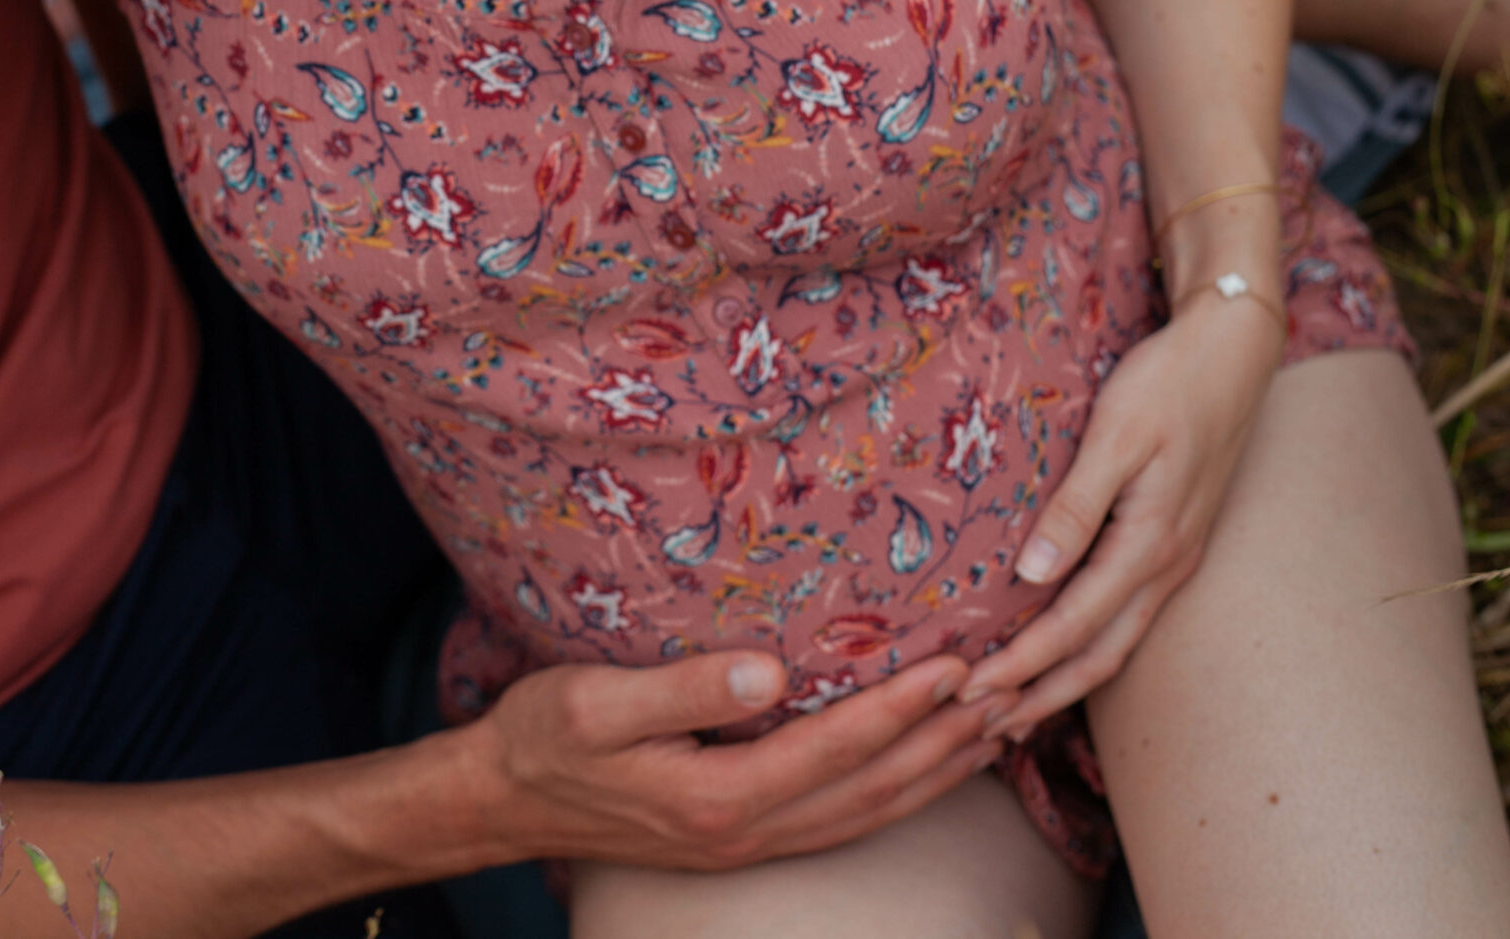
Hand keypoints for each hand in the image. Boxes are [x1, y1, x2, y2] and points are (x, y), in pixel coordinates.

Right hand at [460, 647, 998, 872]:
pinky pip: (843, 821)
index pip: (835, 751)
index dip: (901, 709)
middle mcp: (745, 832)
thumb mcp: (593, 701)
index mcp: (717, 797)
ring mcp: (746, 845)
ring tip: (993, 728)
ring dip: (935, 774)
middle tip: (1009, 692)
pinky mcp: (740, 839)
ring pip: (868, 815)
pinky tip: (921, 765)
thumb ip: (683, 687)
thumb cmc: (541, 736)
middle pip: (872, 793)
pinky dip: (897, 793)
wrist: (499, 799)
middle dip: (944, 743)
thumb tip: (768, 671)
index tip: (957, 664)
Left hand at [957, 288, 1283, 737]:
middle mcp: (1168, 565)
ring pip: (1115, 643)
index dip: (1021, 667)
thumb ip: (1076, 507)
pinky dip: (1087, 646)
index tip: (970, 696)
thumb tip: (1033, 575)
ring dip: (1063, 680)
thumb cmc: (1168, 384)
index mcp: (1150, 544)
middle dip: (1038, 696)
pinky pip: (1127, 616)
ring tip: (1010, 708)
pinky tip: (1057, 649)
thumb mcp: (1116, 436)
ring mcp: (1176, 558)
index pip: (1073, 628)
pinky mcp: (1173, 543)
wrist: (1232, 352)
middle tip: (978, 726)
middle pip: (1098, 656)